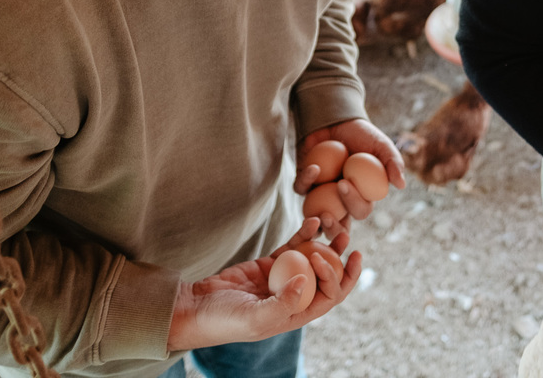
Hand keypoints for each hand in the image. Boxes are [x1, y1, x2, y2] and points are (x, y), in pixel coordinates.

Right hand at [166, 219, 360, 351]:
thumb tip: (306, 282)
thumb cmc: (224, 320)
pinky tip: (312, 222)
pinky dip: (303, 235)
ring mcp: (281, 279)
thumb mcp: (255, 318)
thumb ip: (282, 303)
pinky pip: (292, 248)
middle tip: (347, 237)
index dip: (341, 278)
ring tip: (335, 225)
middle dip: (339, 258)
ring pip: (311, 259)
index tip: (342, 258)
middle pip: (325, 276)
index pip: (330, 297)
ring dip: (325, 243)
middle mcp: (293, 297)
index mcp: (296, 314)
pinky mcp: (269, 265)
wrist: (195, 308)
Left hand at [294, 118, 405, 233]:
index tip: (346, 184)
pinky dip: (305, 180)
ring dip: (313, 219)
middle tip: (326, 217)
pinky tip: (313, 167)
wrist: (337, 118)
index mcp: (362, 196)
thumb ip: (393, 162)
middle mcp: (341, 200)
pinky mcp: (304, 183)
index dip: (354, 203)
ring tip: (314, 213)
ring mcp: (320, 194)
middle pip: (337, 225)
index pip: (361, 210)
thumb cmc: (362, 134)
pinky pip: (301, 188)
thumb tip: (401, 185)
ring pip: (315, 217)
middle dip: (332, 228)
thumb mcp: (381, 145)